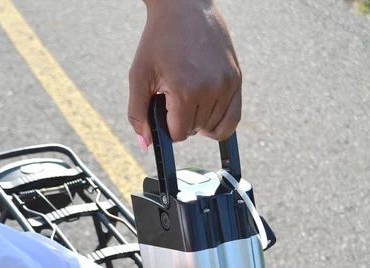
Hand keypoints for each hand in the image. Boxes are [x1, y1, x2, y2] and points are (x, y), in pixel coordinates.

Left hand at [129, 0, 241, 146]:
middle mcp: (210, 89)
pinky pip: (233, 119)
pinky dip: (220, 124)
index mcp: (185, 91)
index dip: (167, 126)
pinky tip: (208, 118)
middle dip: (182, 120)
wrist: (184, 6)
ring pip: (213, 127)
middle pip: (195, 131)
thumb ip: (137, 114)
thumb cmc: (158, 40)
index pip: (178, 134)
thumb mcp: (138, 76)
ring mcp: (227, 84)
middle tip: (175, 96)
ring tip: (190, 97)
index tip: (163, 108)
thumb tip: (146, 145)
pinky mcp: (237, 79)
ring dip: (200, 120)